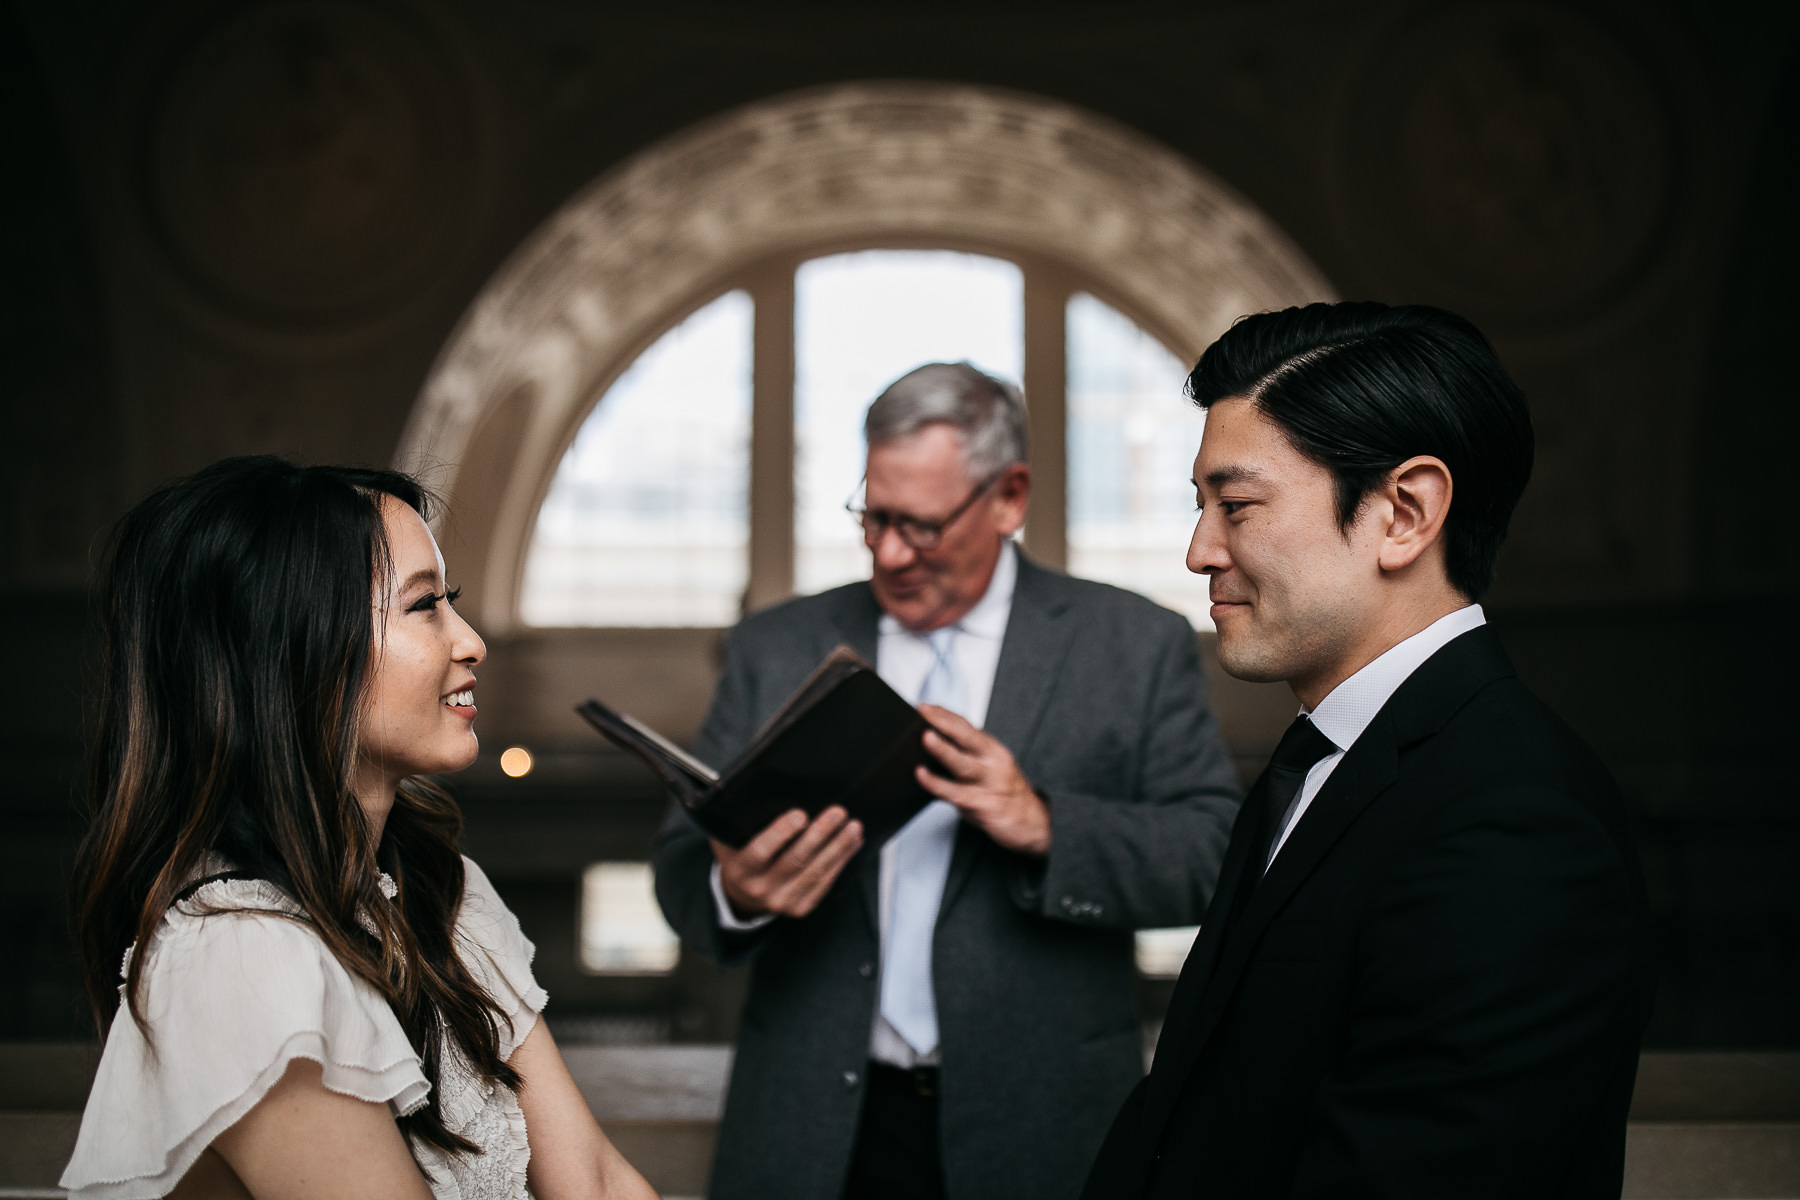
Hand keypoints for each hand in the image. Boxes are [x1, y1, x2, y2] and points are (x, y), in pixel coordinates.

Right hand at [713, 806, 863, 918]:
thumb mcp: (731, 839)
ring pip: (816, 873)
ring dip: (839, 847)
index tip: (801, 814)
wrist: (744, 893)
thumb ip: (740, 821)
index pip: (760, 851)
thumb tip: (757, 788)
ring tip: (854, 826)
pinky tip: (854, 841)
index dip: (780, 833)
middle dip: (820, 834)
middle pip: (795, 861)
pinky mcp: (801, 906)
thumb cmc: (740, 853)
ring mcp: (782, 901)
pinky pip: (825, 882)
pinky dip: (842, 860)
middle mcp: (759, 889)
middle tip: (838, 811)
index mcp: (740, 870)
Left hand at [918, 705, 1050, 856]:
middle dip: (944, 721)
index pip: (967, 726)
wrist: (1034, 824)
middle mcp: (993, 763)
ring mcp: (990, 783)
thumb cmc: (1005, 795)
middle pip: (967, 737)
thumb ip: (966, 758)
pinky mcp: (984, 805)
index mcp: (993, 751)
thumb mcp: (990, 770)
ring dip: (943, 750)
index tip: (925, 706)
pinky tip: (922, 775)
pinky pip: (956, 793)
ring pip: (962, 763)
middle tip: (923, 710)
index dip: (946, 714)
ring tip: (926, 737)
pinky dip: (937, 784)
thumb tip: (931, 747)